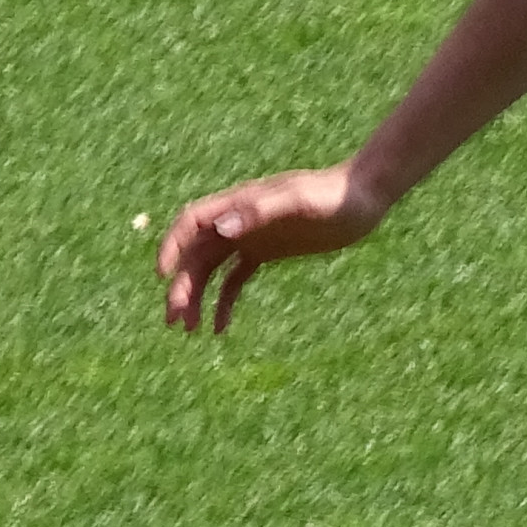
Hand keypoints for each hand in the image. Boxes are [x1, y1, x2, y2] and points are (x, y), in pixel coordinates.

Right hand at [158, 165, 384, 333]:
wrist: (362, 198)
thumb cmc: (332, 196)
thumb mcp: (299, 201)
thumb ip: (259, 211)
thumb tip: (220, 230)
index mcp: (238, 202)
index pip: (192, 223)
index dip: (172, 247)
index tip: (164, 276)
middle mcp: (237, 220)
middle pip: (196, 255)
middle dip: (182, 286)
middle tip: (175, 321)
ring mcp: (250, 237)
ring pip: (211, 270)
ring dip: (196, 297)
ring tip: (189, 330)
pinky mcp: (266, 252)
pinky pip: (235, 280)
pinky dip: (224, 302)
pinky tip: (220, 328)